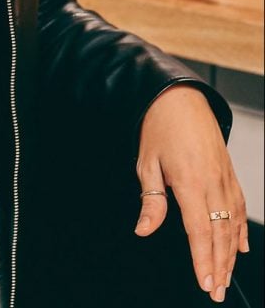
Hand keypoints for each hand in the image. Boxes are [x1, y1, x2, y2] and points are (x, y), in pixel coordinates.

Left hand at [135, 85, 247, 303]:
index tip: (204, 282)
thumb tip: (144, 230)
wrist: (180, 97)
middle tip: (215, 290)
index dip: (203, 260)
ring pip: (233, 224)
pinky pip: (239, 206)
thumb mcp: (146, 163)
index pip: (199, 231)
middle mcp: (212, 182)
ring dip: (231, 254)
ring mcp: (224, 177)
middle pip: (220, 234)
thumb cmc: (160, 126)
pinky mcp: (229, 172)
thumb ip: (151, 201)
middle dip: (219, 266)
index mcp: (190, 181)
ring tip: (226, 276)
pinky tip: (241, 247)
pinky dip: (241, 229)